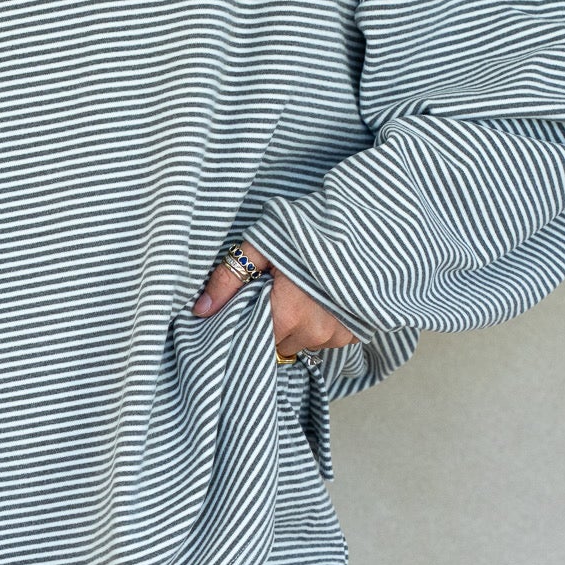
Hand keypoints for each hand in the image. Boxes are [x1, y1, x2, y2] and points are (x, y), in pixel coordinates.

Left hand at [192, 240, 354, 352]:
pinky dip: (321, 323)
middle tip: (278, 292)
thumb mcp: (262, 246)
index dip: (251, 322)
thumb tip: (201, 310)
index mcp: (287, 316)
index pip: (255, 340)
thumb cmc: (311, 229)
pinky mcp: (354, 332)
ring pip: (303, 342)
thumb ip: (228, 279)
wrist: (364, 222)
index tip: (253, 304)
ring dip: (299, 325)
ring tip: (302, 292)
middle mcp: (314, 333)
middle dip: (274, 322)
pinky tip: (321, 298)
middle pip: (279, 343)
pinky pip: (327, 338)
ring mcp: (337, 334)